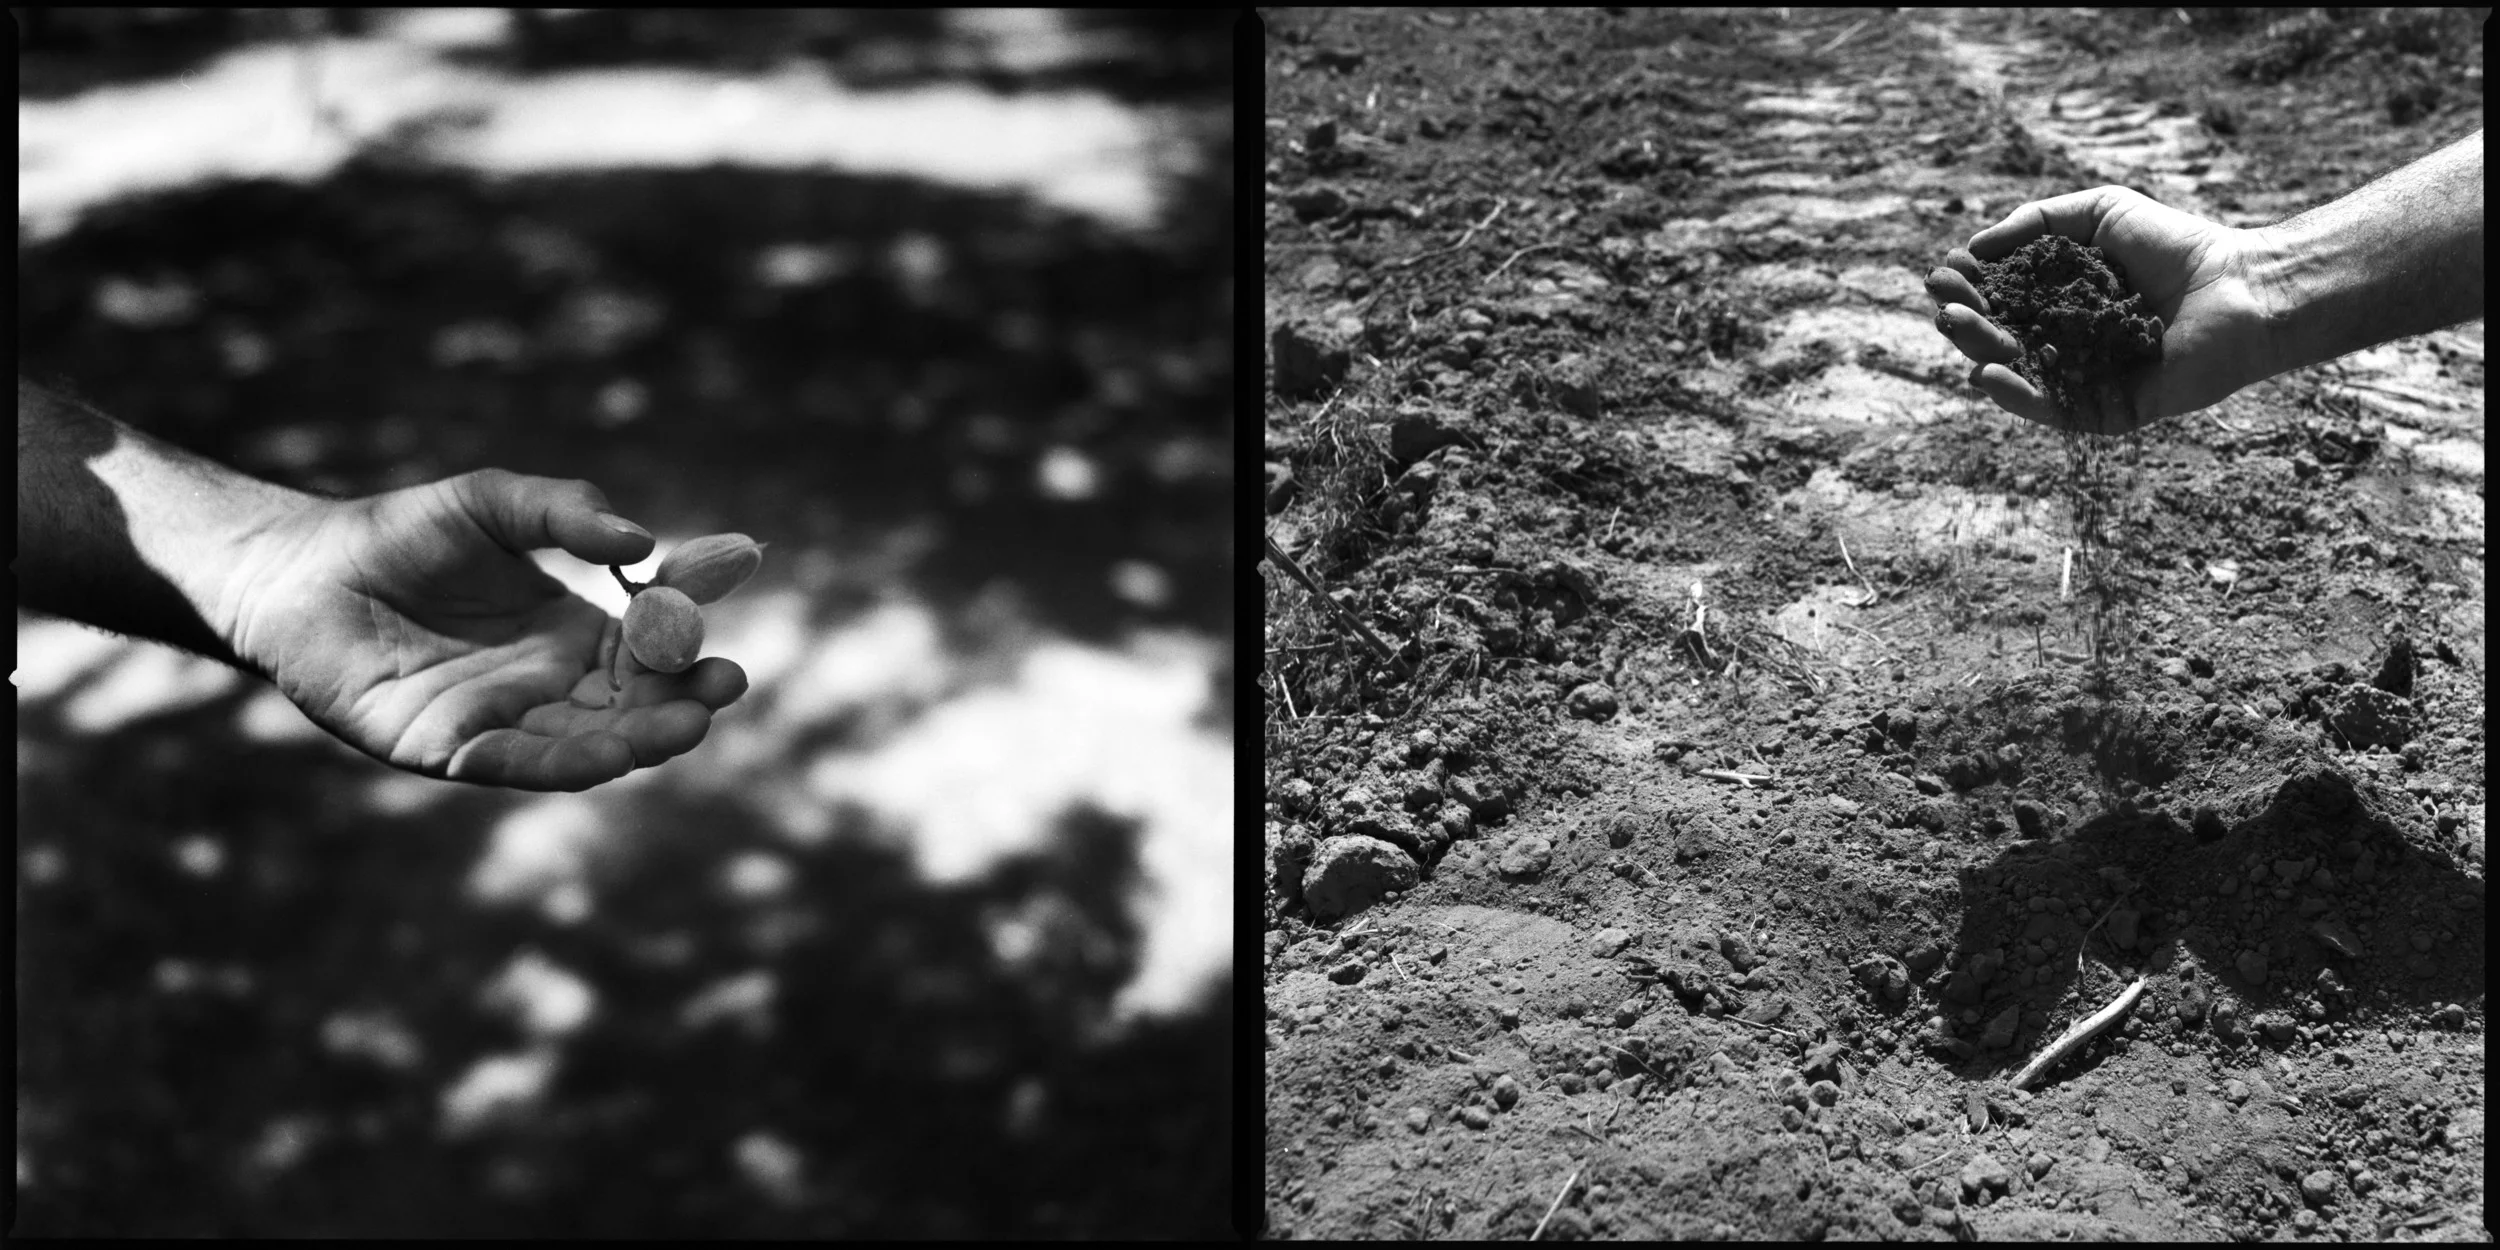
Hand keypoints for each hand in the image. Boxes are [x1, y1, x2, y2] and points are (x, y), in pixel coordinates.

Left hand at [219, 469, 749, 790]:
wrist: (298, 570)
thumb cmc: (399, 533)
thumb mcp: (494, 502)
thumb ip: (566, 512)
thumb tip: (645, 543)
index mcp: (574, 637)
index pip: (652, 661)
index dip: (691, 664)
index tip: (726, 662)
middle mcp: (548, 689)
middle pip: (630, 715)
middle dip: (677, 714)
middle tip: (711, 702)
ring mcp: (500, 724)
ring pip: (579, 749)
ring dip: (628, 746)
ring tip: (668, 733)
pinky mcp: (444, 751)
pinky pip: (502, 765)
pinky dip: (541, 766)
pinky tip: (590, 759)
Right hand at [1924, 186, 2279, 433]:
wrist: (2241, 287)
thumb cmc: (2179, 246)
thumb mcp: (2102, 211)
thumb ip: (2039, 220)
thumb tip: (1977, 243)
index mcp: (2065, 301)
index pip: (2004, 299)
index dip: (1972, 287)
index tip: (1944, 271)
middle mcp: (2070, 342)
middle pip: (2003, 337)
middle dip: (1967, 319)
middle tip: (1942, 303)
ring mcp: (2086, 379)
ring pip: (2020, 373)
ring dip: (1980, 351)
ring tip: (1955, 327)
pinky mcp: (2107, 411)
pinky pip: (2053, 409)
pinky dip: (2017, 395)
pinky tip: (1989, 373)